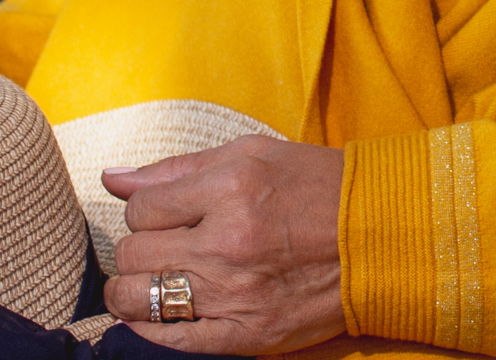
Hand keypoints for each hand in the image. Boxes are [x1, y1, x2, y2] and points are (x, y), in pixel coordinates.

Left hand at [100, 139, 346, 354]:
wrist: (384, 236)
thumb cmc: (317, 187)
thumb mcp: (254, 155)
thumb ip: (179, 168)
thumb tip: (112, 179)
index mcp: (232, 188)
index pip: (141, 208)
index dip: (146, 211)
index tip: (166, 214)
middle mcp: (229, 241)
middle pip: (134, 253)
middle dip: (139, 249)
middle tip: (163, 246)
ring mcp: (236, 293)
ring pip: (139, 297)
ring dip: (133, 290)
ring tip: (154, 280)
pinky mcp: (246, 335)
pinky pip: (171, 340)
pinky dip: (151, 328)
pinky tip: (159, 314)